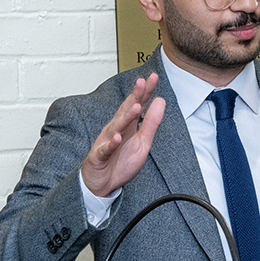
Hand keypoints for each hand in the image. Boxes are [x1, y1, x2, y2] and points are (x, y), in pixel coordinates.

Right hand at [82, 74, 165, 196]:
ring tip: (135, 107)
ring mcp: (107, 142)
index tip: (153, 77)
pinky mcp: (99, 156)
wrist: (102, 183)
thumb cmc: (120, 162)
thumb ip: (151, 123)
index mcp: (128, 126)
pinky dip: (110, 144)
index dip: (145, 92)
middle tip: (142, 82)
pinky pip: (106, 150)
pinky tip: (116, 138)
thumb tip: (160, 102)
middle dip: (134, 96)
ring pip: (116, 127)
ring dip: (126, 117)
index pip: (137, 104)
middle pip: (126, 110)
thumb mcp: (142, 142)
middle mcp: (116, 130)